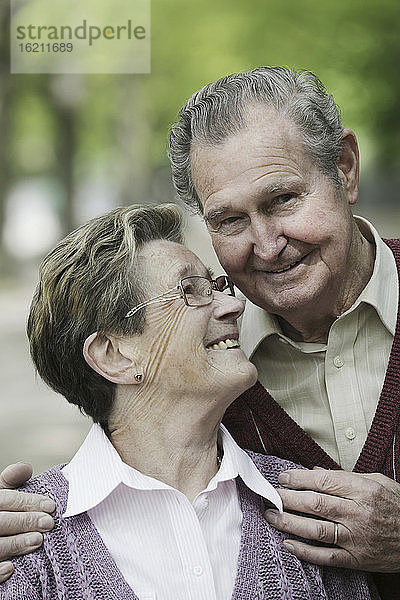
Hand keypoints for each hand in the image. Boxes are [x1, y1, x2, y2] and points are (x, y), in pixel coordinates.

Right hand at [0, 463, 54, 582]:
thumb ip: (11, 482)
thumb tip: (26, 467)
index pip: (6, 499)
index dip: (28, 502)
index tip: (51, 506)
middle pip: (1, 521)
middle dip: (26, 522)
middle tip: (49, 523)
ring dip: (16, 543)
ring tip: (38, 541)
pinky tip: (11, 568)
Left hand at [264, 467, 399, 571]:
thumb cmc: (398, 505)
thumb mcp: (376, 481)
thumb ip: (345, 476)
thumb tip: (316, 470)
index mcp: (363, 489)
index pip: (323, 481)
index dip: (299, 478)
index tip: (283, 477)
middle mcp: (359, 513)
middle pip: (315, 504)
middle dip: (288, 499)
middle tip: (270, 495)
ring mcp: (357, 537)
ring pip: (316, 530)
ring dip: (289, 523)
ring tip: (271, 516)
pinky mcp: (357, 559)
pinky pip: (327, 557)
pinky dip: (306, 552)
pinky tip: (289, 544)